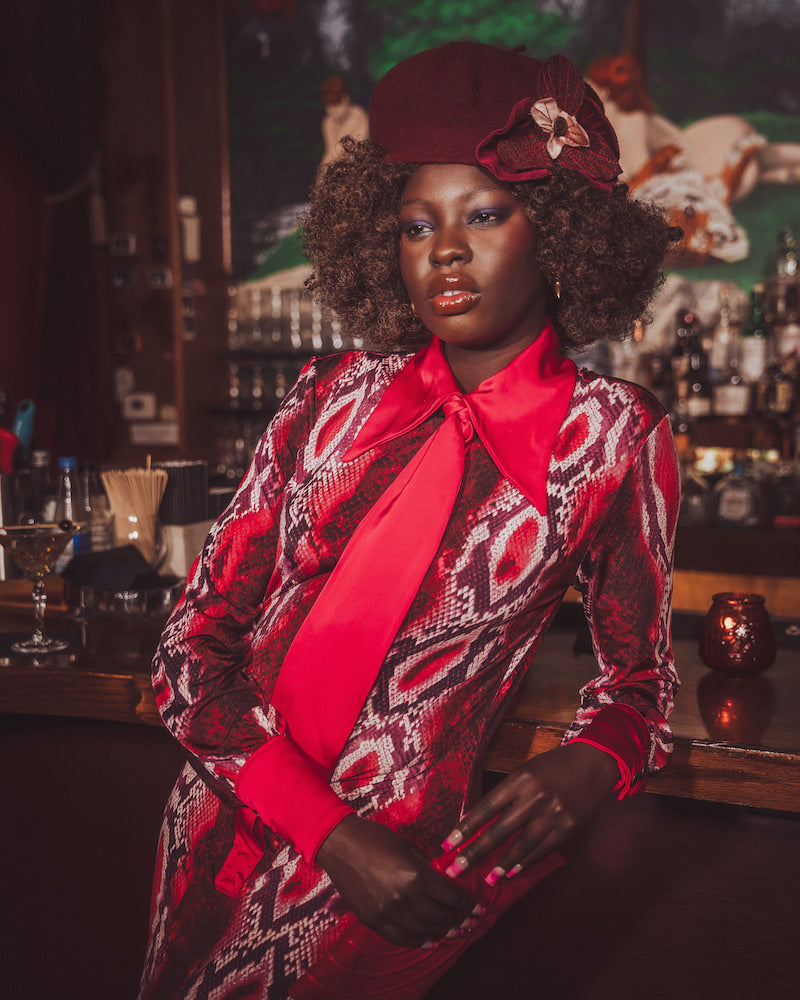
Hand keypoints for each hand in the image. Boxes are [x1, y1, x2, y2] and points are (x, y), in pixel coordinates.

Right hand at [316, 814, 476, 947]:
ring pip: (423, 930)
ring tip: (456, 933)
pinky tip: (431, 942)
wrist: (339, 843)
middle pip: (439, 916)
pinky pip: (400, 937)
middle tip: (471, 922)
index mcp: (415, 874)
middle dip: (459, 920)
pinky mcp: (373, 919)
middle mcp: (403, 896)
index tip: (478, 908)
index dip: (467, 904)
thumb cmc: (375, 838)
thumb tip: (445, 882)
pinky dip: (418, 942)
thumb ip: (427, 867)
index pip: (450, 896)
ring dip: (442, 933)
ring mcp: (387, 911)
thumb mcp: (408, 847)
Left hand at [440, 742, 619, 883]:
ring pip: (521, 845)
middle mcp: (536, 797)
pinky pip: (542, 849)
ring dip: (501, 864)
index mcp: (521, 778)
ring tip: (486, 880)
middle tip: (456, 869)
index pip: (487, 807)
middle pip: (500, 830)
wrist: (595, 763)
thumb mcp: (528, 770)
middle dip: (475, 852)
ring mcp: (554, 814)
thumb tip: (483, 821)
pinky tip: (512, 871)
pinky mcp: (568, 827)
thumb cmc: (555, 765)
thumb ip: (509, 793)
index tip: (448, 844)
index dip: (466, 827)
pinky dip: (525, 862)